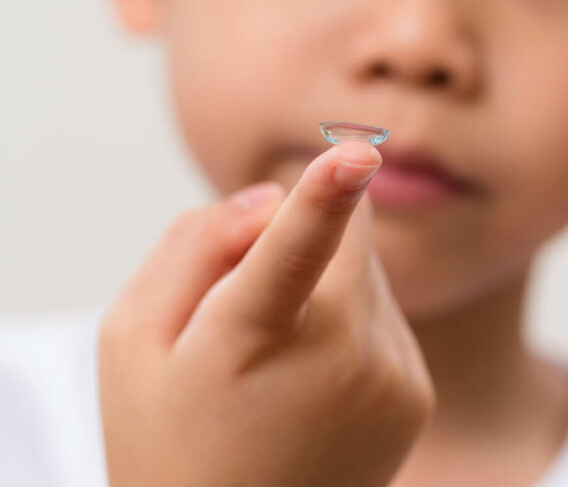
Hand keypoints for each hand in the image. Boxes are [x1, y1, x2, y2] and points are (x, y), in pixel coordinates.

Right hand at [98, 141, 433, 486]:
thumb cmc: (170, 434)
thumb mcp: (133, 339)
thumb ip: (191, 247)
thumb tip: (270, 197)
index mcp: (249, 339)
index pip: (290, 254)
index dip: (323, 197)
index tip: (359, 152)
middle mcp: (337, 359)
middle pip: (349, 236)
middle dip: (310, 238)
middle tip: (256, 301)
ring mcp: (387, 379)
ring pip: (368, 275)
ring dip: (330, 288)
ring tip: (283, 362)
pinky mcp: (416, 394)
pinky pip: (388, 317)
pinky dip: (356, 327)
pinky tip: (317, 385)